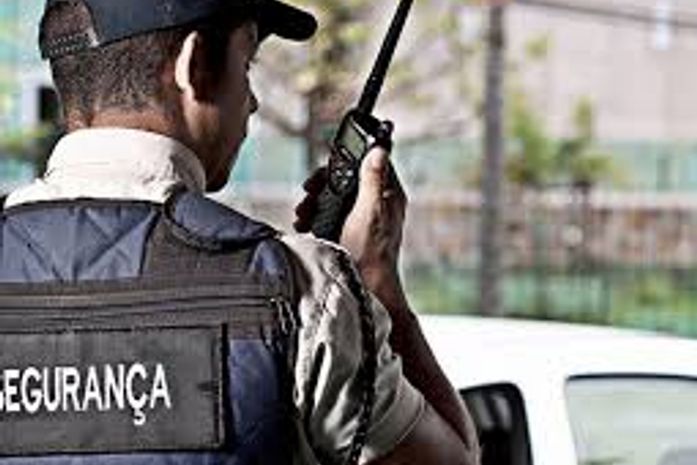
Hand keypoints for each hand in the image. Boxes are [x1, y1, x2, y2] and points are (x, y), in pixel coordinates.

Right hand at [293, 147, 407, 302]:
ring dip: (315, 201)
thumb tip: (379, 150)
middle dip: (323, 184)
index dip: (346, 160)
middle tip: (308, 192)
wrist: (364, 289)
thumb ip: (373, 180)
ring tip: (303, 213)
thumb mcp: (370, 212)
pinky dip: (314, 216)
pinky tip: (306, 225)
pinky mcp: (349, 229)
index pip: (369, 161)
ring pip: (335, 195)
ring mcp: (362, 217)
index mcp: (388, 194)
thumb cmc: (370, 254)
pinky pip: (329, 213)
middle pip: (346, 178)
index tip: (326, 168)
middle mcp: (377, 203)